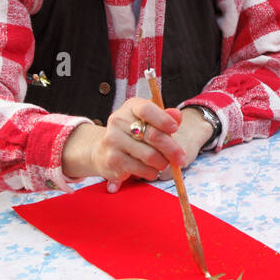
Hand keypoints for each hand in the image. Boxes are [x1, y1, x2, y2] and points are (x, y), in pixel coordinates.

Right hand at [61, 100, 212, 192]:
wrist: (98, 149)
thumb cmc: (132, 134)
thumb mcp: (147, 122)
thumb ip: (164, 119)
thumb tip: (178, 116)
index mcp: (131, 106)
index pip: (147, 108)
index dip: (163, 118)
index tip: (176, 127)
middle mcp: (118, 121)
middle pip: (152, 136)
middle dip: (171, 149)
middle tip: (181, 159)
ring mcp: (112, 141)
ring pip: (148, 156)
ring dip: (160, 164)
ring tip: (161, 165)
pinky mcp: (111, 161)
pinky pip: (139, 170)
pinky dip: (148, 173)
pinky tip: (147, 170)